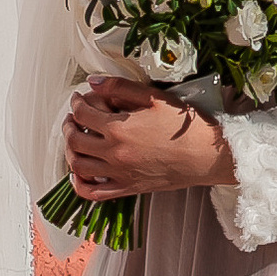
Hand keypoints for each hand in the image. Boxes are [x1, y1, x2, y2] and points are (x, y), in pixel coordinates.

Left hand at [63, 77, 234, 197]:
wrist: (207, 156)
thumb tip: (92, 82)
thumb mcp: (154, 97)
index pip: (82, 113)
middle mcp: (114, 153)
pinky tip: (78, 174)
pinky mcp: (128, 188)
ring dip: (69, 151)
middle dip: (68, 125)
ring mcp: (119, 173)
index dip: (76, 103)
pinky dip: (79, 184)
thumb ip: (120, 87)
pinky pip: (93, 193)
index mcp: (119, 128)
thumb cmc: (185, 126)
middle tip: (72, 117)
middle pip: (74, 140)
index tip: (78, 98)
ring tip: (74, 140)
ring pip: (78, 166)